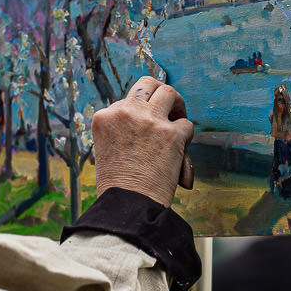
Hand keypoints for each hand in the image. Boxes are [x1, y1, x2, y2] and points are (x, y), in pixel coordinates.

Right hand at [91, 77, 194, 207]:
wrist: (128, 206)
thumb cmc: (118, 186)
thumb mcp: (107, 150)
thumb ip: (121, 131)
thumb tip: (144, 124)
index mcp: (105, 118)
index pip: (125, 102)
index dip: (137, 113)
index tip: (144, 125)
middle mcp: (125, 113)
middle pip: (147, 84)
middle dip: (158, 92)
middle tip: (167, 106)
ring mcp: (150, 121)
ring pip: (169, 92)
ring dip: (176, 104)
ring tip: (177, 117)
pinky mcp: (171, 134)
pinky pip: (186, 124)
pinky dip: (185, 135)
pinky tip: (180, 147)